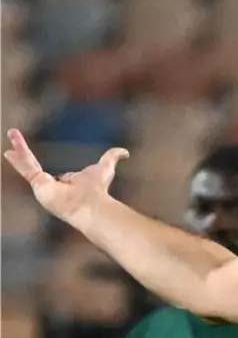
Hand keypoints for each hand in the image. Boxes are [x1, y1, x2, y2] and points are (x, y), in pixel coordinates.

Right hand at [3, 128, 128, 225]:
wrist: (90, 204)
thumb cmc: (98, 190)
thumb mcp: (106, 167)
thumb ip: (112, 157)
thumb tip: (125, 152)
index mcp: (68, 184)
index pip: (58, 175)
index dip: (58, 170)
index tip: (46, 164)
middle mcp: (54, 187)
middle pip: (36, 167)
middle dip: (25, 155)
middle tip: (14, 143)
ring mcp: (44, 187)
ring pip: (28, 164)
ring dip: (20, 150)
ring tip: (11, 133)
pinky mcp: (38, 185)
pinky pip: (27, 168)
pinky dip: (19, 156)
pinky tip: (8, 149)